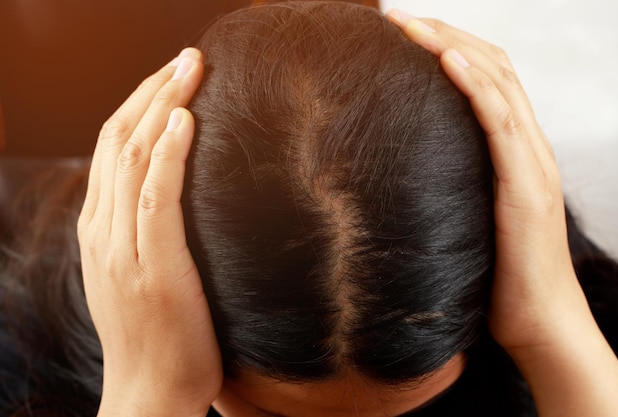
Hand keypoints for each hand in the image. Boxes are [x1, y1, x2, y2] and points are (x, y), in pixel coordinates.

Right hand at [77, 48, 221, 416]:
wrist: (149, 394)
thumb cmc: (157, 335)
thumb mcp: (139, 274)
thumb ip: (145, 233)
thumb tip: (174, 196)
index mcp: (100, 228)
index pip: (113, 149)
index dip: (140, 105)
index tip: (172, 77)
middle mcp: (102, 230)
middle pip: (119, 141)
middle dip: (152, 91)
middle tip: (187, 57)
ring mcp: (122, 249)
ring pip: (132, 158)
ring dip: (161, 105)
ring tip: (191, 68)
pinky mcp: (151, 268)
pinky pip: (155, 198)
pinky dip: (167, 154)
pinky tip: (184, 120)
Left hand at [385, 12, 590, 353]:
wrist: (539, 323)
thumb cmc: (499, 276)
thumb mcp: (470, 217)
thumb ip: (454, 186)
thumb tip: (406, 172)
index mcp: (514, 151)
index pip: (485, 78)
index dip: (446, 46)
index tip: (399, 32)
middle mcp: (528, 147)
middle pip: (490, 67)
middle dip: (441, 33)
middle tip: (393, 16)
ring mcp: (531, 164)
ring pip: (497, 84)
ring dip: (451, 45)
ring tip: (408, 23)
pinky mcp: (526, 188)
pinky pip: (501, 125)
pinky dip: (475, 86)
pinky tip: (446, 60)